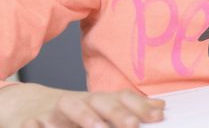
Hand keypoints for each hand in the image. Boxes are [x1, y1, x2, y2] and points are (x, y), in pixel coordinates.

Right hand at [0, 83, 162, 127]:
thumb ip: (129, 108)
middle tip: (133, 125)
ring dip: (85, 116)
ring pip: (71, 105)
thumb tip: (160, 107)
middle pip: (102, 101)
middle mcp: (83, 100)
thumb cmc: (76, 111)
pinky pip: (40, 120)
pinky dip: (44, 124)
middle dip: (118, 112)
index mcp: (101, 100)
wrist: (32, 105)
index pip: (123, 98)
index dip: (140, 106)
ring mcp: (59, 108)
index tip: (157, 117)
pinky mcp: (37, 118)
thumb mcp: (103, 108)